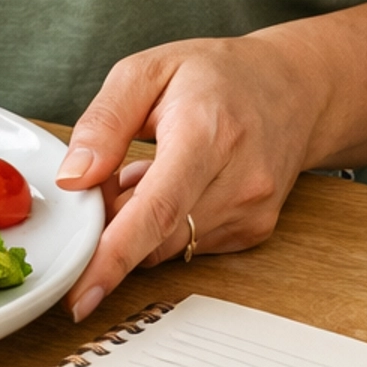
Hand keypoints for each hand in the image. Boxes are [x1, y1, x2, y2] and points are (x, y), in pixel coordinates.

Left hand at [54, 34, 327, 322]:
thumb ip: (104, 123)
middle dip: (114, 221)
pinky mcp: (253, 232)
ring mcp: (251, 212)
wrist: (293, 88)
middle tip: (109, 175)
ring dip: (139, 222)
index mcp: (206, 133)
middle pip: (155, 236)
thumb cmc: (218, 75)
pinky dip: (165, 226)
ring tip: (152, 165)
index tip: (80, 294)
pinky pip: (186, 246)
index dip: (113, 256)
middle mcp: (238, 181)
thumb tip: (72, 179)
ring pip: (166, 247)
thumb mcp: (146, 71)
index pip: (156, 210)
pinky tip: (175, 183)